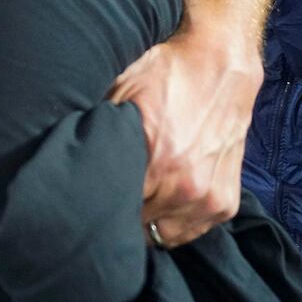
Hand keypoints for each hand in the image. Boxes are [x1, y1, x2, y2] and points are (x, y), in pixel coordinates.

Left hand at [108, 29, 261, 245]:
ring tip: (135, 204)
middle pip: (138, 226)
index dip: (97, 205)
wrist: (220, 65)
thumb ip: (103, 136)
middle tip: (108, 201)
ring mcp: (210, 197)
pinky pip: (193, 230)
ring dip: (149, 224)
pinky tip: (161, 205)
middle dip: (121, 216)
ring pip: (166, 236)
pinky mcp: (227, 201)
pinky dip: (176, 223)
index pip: (115, 208)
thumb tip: (74, 164)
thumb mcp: (121, 97)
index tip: (87, 199)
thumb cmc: (166, 77)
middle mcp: (187, 187)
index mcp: (157, 162)